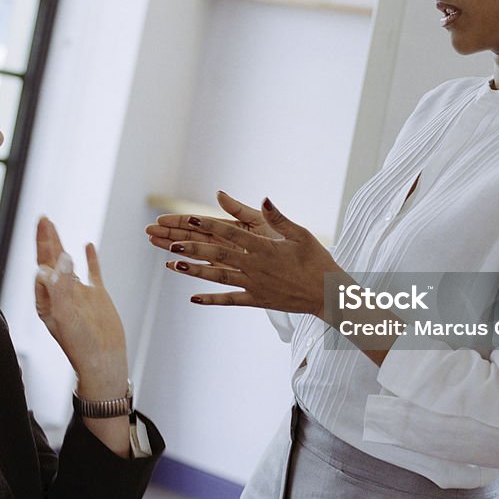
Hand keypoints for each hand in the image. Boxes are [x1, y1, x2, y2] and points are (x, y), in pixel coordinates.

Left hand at [35, 217, 127, 396]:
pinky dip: (89, 258)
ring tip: (53, 225)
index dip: (40, 249)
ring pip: (67, 263)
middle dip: (46, 239)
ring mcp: (79, 294)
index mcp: (47, 300)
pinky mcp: (96, 296)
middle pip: (50, 261)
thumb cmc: (81, 344)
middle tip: (43, 218)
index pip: (41, 269)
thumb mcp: (65, 315)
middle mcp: (60, 295)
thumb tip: (58, 259)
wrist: (105, 361)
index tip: (44, 231)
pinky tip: (87, 245)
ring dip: (60, 244)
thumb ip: (60, 287)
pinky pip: (92, 272)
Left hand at [146, 193, 341, 313]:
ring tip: (172, 266)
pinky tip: (192, 298)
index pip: (231, 233)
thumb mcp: (300, 234)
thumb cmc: (317, 260)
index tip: (188, 218)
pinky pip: (230, 300)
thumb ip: (278, 218)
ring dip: (195, 271)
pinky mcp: (257, 300)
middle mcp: (256, 266)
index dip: (208, 225)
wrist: (328, 294)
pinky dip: (211, 299)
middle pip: (218, 255)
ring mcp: (254, 285)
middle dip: (193, 248)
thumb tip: (263, 198)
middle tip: (170, 242)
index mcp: (265, 248)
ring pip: (218, 277)